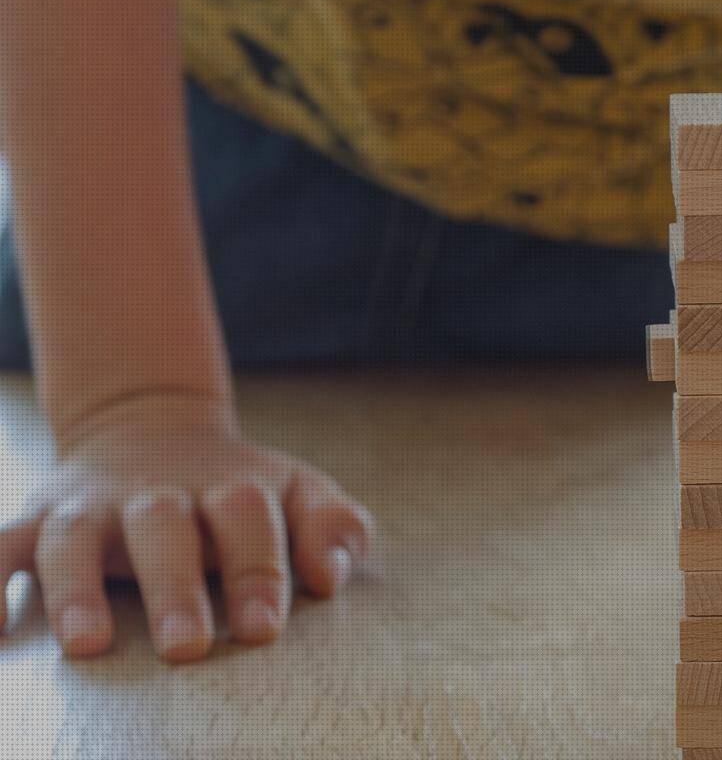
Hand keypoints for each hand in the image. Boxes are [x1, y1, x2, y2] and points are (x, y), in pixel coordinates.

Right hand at [0, 393, 372, 660]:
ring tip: (86, 643)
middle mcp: (158, 493)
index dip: (256, 572)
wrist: (154, 429)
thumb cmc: (240, 493)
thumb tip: (330, 575)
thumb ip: (334, 527)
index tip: (262, 628)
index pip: (247, 520)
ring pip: (76, 539)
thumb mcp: (300, 494)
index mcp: (230, 487)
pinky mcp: (39, 518)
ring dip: (77, 588)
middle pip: (164, 528)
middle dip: (174, 587)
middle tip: (186, 647)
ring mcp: (93, 505)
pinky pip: (1, 545)